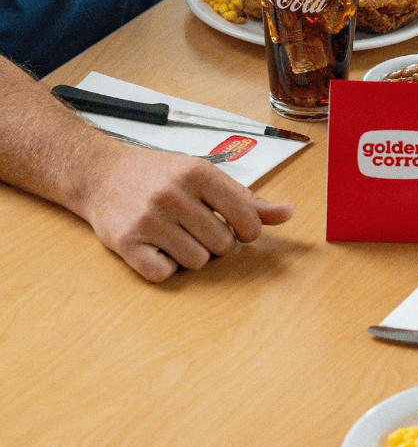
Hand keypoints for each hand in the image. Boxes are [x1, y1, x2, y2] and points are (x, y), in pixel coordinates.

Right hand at [78, 145, 292, 281]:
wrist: (101, 174)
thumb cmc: (159, 176)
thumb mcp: (204, 176)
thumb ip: (247, 199)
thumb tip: (288, 214)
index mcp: (198, 173)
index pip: (247, 220)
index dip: (247, 232)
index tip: (235, 227)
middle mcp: (173, 194)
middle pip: (223, 246)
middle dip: (215, 242)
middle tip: (195, 227)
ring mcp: (148, 219)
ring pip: (197, 262)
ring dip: (190, 255)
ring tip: (174, 234)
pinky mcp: (126, 242)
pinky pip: (164, 274)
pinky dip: (163, 266)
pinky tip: (155, 247)